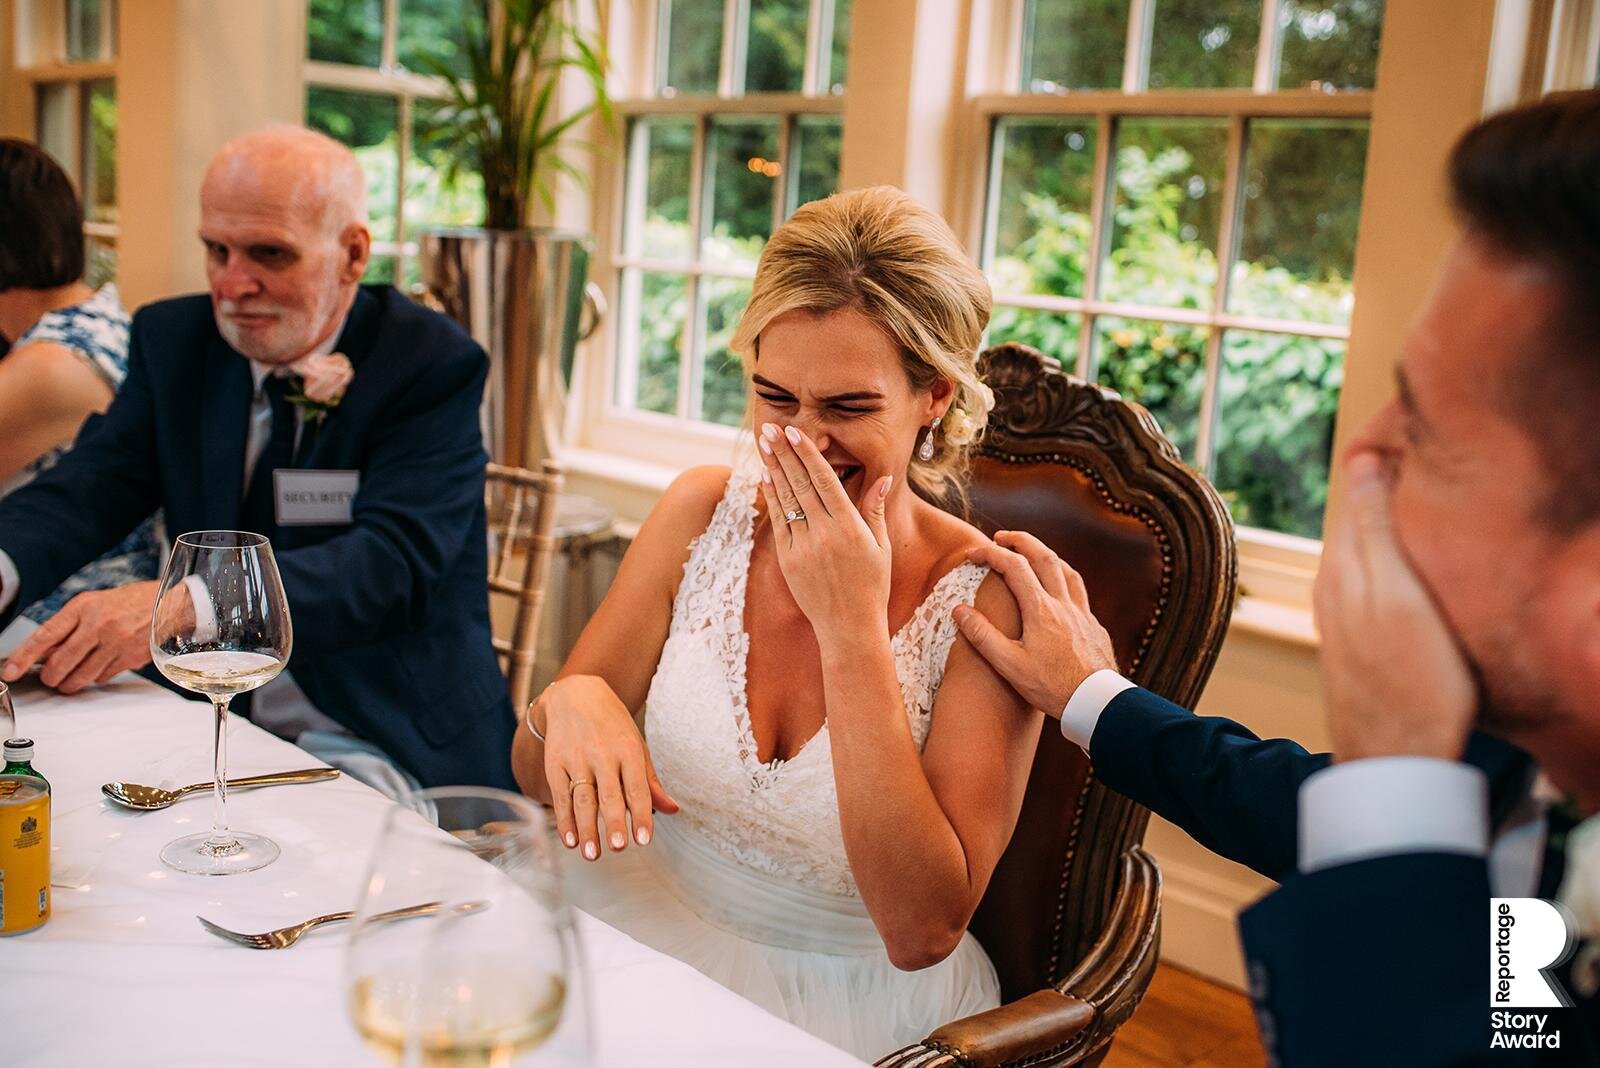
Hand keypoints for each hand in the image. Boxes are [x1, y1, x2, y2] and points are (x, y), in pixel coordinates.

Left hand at [1, 580, 159, 692]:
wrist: (170, 604)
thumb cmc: (128, 603)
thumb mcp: (94, 605)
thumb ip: (69, 627)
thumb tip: (43, 653)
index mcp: (85, 607)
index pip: (46, 635)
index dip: (24, 656)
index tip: (10, 670)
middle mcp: (100, 624)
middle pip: (61, 663)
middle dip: (50, 677)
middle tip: (49, 678)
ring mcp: (117, 643)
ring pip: (81, 676)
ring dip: (69, 683)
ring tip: (68, 681)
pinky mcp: (131, 658)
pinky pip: (102, 678)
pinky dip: (95, 677)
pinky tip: (99, 667)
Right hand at [538, 675, 678, 860]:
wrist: (574, 695)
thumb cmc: (612, 725)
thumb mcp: (636, 745)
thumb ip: (650, 781)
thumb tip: (671, 809)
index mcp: (628, 750)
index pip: (637, 788)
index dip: (640, 815)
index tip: (644, 840)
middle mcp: (602, 755)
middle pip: (609, 795)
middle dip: (613, 823)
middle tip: (619, 848)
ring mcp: (576, 759)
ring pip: (582, 799)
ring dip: (587, 829)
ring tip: (592, 854)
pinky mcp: (555, 764)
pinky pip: (560, 796)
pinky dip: (564, 820)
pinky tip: (571, 840)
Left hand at [756, 423, 891, 638]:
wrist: (849, 627)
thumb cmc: (871, 586)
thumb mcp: (881, 547)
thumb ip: (874, 510)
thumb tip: (881, 478)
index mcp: (849, 527)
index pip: (824, 480)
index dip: (807, 454)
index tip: (795, 432)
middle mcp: (824, 534)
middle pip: (800, 484)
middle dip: (784, 453)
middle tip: (770, 428)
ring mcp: (803, 548)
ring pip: (786, 500)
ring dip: (773, 469)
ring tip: (765, 444)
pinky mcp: (788, 561)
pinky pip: (778, 522)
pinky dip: (772, 498)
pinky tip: (766, 477)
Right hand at [952, 530, 1116, 714]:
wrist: (1097, 702)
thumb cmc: (1052, 687)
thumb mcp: (1010, 665)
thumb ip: (982, 635)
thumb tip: (959, 610)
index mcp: (1040, 609)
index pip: (1013, 567)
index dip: (990, 555)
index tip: (972, 554)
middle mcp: (1063, 604)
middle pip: (1044, 556)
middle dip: (1021, 541)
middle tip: (1001, 537)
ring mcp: (1082, 613)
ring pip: (1066, 570)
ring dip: (1046, 555)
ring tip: (1032, 554)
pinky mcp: (1094, 626)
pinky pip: (1079, 591)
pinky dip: (1065, 579)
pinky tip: (1061, 591)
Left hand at [1314, 452, 1475, 762]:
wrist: (1399, 763)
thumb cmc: (1413, 682)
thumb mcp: (1398, 594)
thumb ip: (1374, 528)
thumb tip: (1361, 461)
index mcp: (1344, 570)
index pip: (1357, 497)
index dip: (1378, 463)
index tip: (1403, 430)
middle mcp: (1335, 592)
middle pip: (1358, 526)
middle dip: (1381, 491)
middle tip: (1418, 454)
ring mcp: (1345, 624)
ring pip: (1365, 558)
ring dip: (1384, 530)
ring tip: (1421, 502)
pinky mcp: (1361, 650)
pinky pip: (1372, 589)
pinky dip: (1387, 566)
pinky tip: (1410, 573)